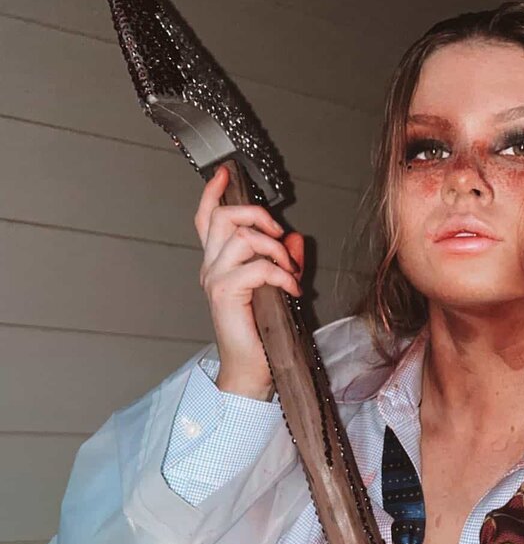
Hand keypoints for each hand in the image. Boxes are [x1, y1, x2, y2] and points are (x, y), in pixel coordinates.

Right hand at [194, 163, 304, 399]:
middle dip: (258, 216)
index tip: (225, 173)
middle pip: (225, 218)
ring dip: (275, 249)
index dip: (213, 193)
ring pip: (242, 237)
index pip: (207, 220)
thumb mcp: (277, 288)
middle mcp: (211, 267)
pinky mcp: (226, 293)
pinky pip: (258, 267)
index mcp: (218, 263)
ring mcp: (215, 279)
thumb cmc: (261, 333)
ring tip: (290, 271)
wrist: (251, 370)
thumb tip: (296, 238)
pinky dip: (282, 274)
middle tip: (279, 235)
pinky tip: (292, 289)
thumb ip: (284, 260)